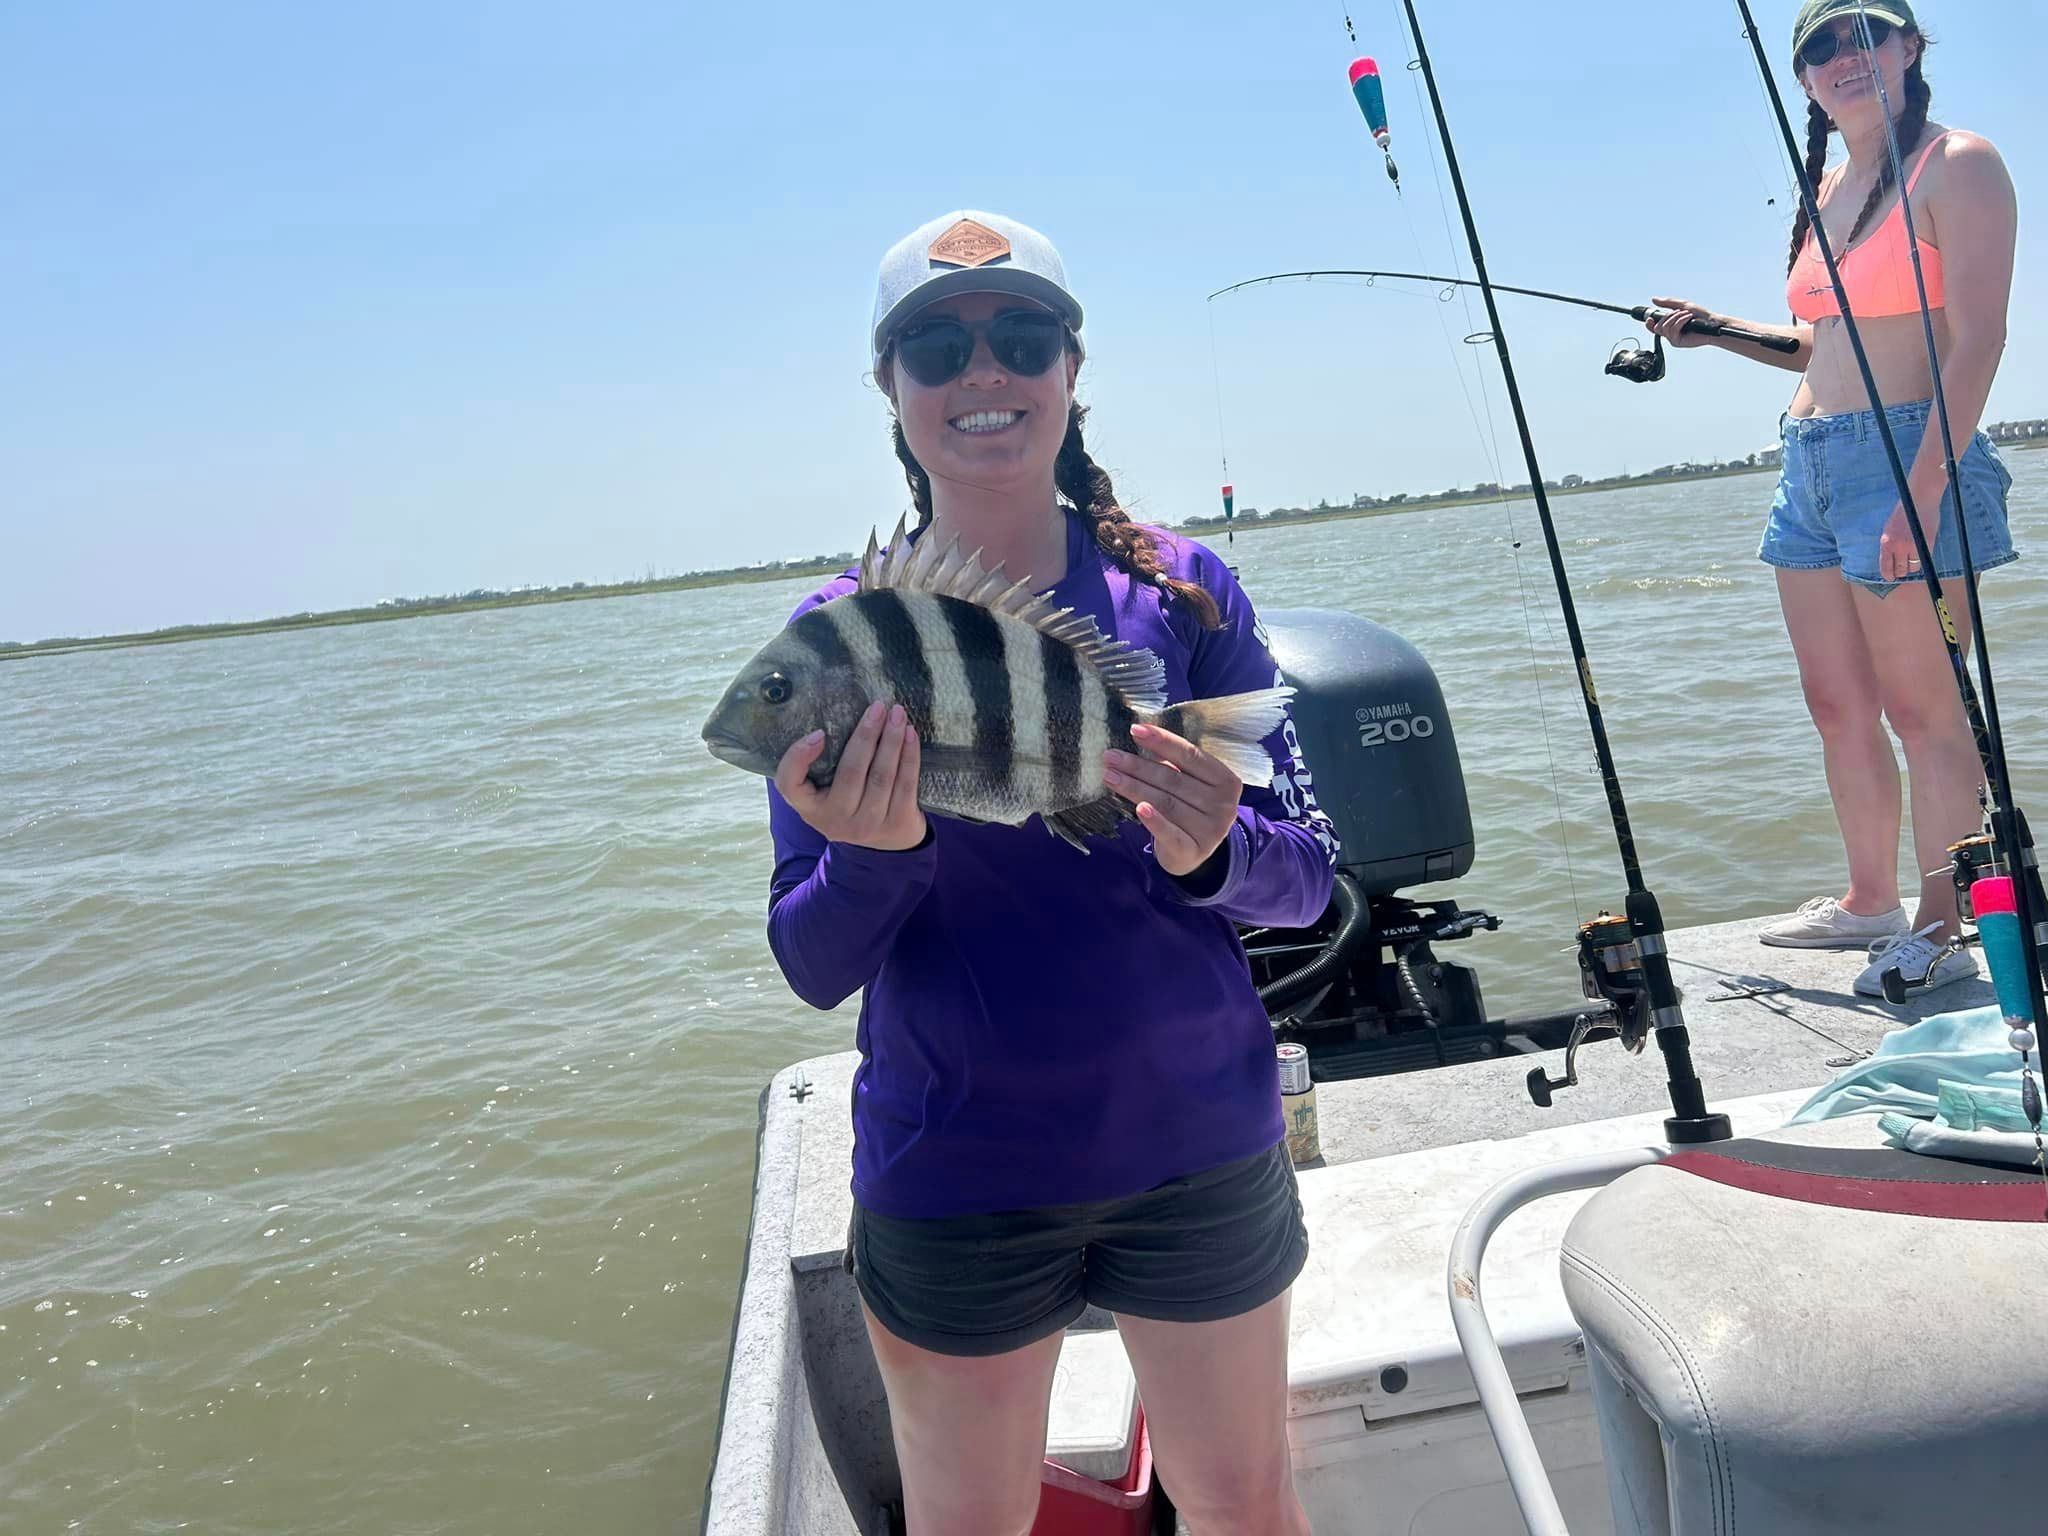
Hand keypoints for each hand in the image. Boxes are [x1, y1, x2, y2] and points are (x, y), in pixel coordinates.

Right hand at [774, 701, 926, 850]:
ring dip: (892, 740)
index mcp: (810, 808)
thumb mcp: (821, 790)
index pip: (790, 784)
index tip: (819, 733)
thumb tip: (828, 726)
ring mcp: (868, 825)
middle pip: (851, 772)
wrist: (885, 842)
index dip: (799, 757)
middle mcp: (836, 820)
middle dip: (866, 734)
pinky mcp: (897, 824)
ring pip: (882, 776)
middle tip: (878, 706)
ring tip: (898, 714)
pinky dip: (909, 756)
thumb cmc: (848, 801)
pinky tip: (911, 735)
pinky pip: (905, 784)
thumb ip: (816, 762)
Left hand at [1103, 722, 1242, 878]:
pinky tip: (1139, 808)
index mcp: (1226, 780)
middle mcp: (1224, 805)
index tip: (1134, 730)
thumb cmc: (1188, 809)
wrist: (1191, 853)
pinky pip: (1170, 833)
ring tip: (1110, 776)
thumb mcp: (1191, 784)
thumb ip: (1174, 765)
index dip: (1162, 741)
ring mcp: (1211, 830)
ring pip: (1165, 802)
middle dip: (1138, 766)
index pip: (1190, 755)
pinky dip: (1154, 821)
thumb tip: (1139, 737)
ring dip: (1134, 787)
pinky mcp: (1193, 851)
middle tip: (1110, 756)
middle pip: (1173, 779)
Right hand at [1645, 296, 1719, 348]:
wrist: (1711, 322)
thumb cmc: (1700, 315)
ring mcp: (1673, 338)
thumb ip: (1667, 303)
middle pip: (1657, 327)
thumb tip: (1654, 300)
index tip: (1650, 318)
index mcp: (1670, 326)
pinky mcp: (1678, 342)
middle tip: (1680, 312)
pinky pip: (1672, 330)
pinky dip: (1680, 321)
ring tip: (1687, 315)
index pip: (1654, 328)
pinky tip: (1688, 318)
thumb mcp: (1682, 305)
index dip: (1649, 324)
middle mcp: (1670, 333)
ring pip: (1664, 328)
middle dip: (1668, 316)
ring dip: (1676, 317)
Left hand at [1879, 503, 1928, 582]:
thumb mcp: (1889, 529)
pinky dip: (1922, 559)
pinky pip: (1924, 559)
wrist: (1919, 500)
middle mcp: (1899, 547)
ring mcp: (1914, 546)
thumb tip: (1891, 560)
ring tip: (1912, 560)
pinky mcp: (1927, 544)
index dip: (1888, 575)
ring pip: (1913, 567)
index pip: (1886, 567)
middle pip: (1900, 570)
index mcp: (1886, 543)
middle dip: (1901, 572)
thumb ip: (1889, 544)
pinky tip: (1921, 553)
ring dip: (1912, 567)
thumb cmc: (1903, 513)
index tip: (1890, 578)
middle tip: (1902, 569)